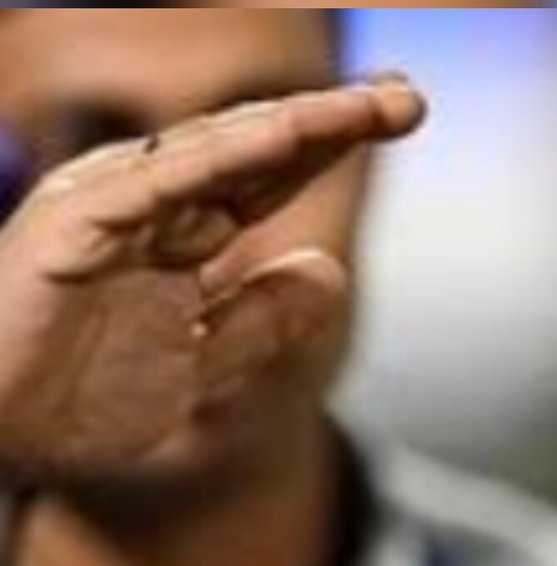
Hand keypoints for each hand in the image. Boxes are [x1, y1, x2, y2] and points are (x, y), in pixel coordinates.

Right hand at [0, 75, 424, 484]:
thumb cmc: (76, 401)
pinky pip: (159, 183)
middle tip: (408, 99)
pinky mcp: (75, 224)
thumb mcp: (203, 365)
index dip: (333, 146)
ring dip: (294, 126)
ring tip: (365, 108)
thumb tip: (330, 269)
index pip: (271, 177)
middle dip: (332, 123)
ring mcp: (110, 208)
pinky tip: (282, 135)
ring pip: (216, 152)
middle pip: (255, 151)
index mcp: (178, 236)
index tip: (402, 121)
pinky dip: (220, 157)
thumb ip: (262, 318)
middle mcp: (148, 206)